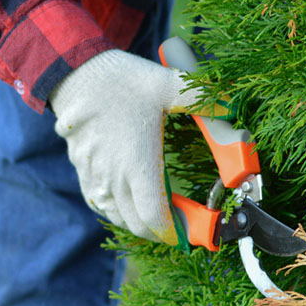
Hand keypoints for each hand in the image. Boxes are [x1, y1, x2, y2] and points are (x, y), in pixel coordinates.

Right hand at [49, 49, 200, 244]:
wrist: (75, 72)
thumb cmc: (121, 80)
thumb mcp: (167, 84)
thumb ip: (202, 97)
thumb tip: (231, 104)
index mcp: (137, 164)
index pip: (153, 217)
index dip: (171, 232)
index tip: (187, 233)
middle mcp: (113, 176)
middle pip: (135, 223)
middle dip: (158, 232)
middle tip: (178, 227)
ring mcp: (94, 174)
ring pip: (115, 215)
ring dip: (135, 222)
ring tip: (155, 218)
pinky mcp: (80, 168)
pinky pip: (97, 201)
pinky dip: (114, 210)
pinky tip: (125, 204)